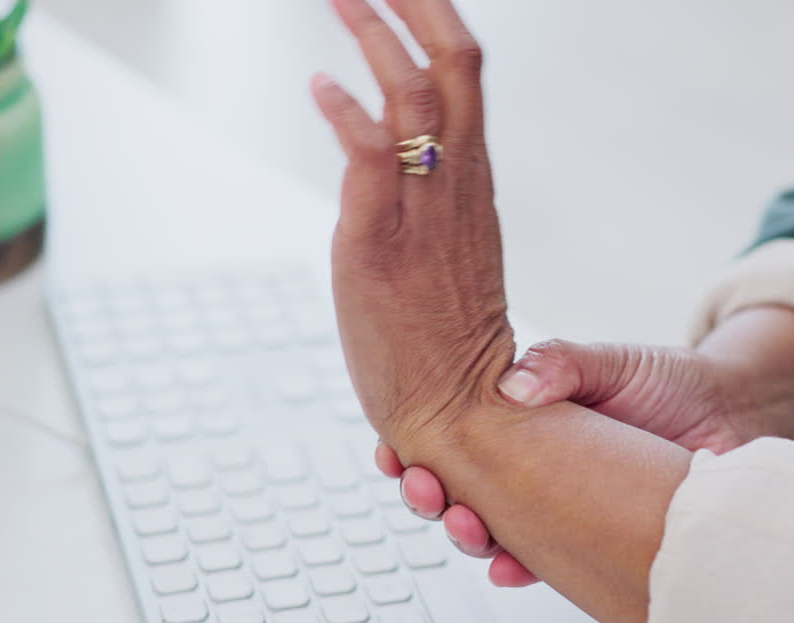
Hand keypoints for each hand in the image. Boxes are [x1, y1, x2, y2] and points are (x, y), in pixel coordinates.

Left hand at [312, 0, 512, 458]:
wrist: (464, 409)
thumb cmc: (449, 335)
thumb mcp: (452, 246)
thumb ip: (432, 193)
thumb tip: (395, 152)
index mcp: (475, 182)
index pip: (464, 75)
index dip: (433, 19)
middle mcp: (458, 185)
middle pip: (455, 64)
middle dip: (417, 2)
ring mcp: (423, 213)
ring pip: (415, 95)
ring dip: (375, 35)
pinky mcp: (380, 245)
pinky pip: (370, 159)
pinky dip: (346, 114)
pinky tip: (318, 85)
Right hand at [377, 339, 753, 584]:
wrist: (736, 417)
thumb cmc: (671, 382)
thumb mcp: (612, 362)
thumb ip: (562, 365)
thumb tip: (513, 383)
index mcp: (522, 415)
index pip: (451, 433)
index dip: (413, 445)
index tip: (394, 450)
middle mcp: (532, 462)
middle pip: (458, 484)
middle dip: (429, 492)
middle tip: (425, 487)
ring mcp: (557, 501)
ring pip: (492, 526)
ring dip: (468, 532)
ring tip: (465, 524)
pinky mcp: (591, 535)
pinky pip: (544, 558)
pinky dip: (521, 566)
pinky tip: (510, 568)